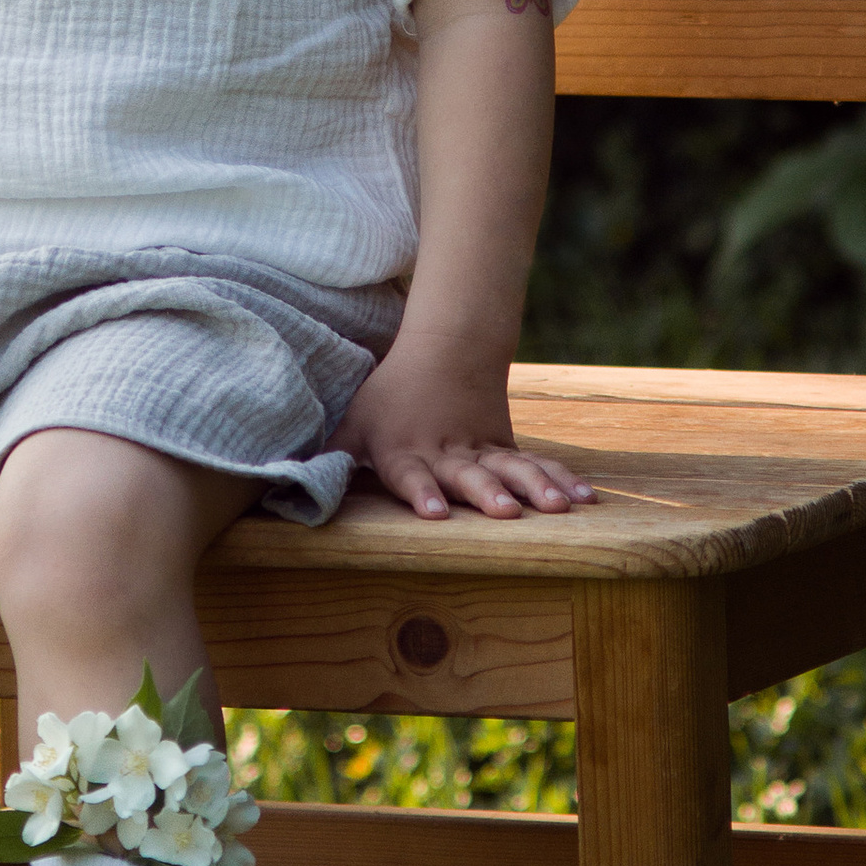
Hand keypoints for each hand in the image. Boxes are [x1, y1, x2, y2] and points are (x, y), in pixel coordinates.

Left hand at [340, 347, 595, 521]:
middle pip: (468, 476)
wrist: (445, 353)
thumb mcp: (353, 423)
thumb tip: (278, 483)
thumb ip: (328, 455)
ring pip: (511, 469)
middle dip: (486, 494)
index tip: (432, 512)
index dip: (421, 493)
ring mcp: (481, 451)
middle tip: (505, 512)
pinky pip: (537, 464)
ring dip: (535, 487)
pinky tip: (587, 499)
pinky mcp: (507, 448)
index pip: (411, 476)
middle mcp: (446, 455)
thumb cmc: (389, 398)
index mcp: (405, 452)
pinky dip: (562, 478)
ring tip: (561, 508)